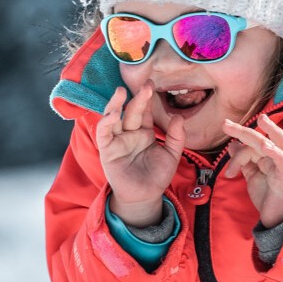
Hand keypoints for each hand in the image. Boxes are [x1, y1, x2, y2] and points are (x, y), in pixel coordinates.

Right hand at [96, 82, 184, 226]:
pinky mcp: (107, 150)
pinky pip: (104, 133)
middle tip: (145, 85)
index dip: (147, 98)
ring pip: (114, 118)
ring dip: (116, 104)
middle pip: (132, 111)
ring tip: (121, 92)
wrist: (145, 197)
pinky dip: (106, 122)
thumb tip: (178, 117)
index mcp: (144, 132)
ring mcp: (117, 140)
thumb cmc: (157, 175)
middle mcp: (130, 133)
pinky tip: (112, 114)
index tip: (151, 85)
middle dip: (138, 98)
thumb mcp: (172, 155)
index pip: (145, 111)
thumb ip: (176, 137)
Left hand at [223, 114, 282, 228]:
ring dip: (271, 130)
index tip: (228, 173)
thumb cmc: (268, 196)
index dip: (236, 156)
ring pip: (277, 142)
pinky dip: (275, 152)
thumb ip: (243, 161)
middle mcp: (279, 156)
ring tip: (262, 120)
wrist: (278, 219)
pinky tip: (266, 145)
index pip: (250, 147)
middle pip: (262, 137)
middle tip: (226, 124)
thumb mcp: (252, 176)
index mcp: (269, 156)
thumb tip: (232, 144)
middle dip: (243, 130)